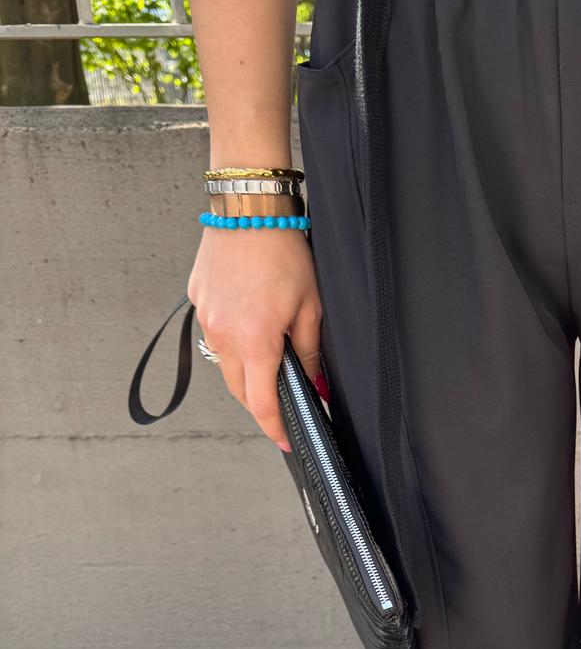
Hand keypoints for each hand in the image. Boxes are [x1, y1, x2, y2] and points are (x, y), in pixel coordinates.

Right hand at [187, 226, 321, 449]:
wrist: (249, 208)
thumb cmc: (283, 252)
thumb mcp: (309, 308)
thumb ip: (308, 353)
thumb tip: (315, 387)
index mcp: (254, 341)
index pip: (261, 402)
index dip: (274, 427)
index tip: (286, 440)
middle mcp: (222, 334)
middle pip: (238, 389)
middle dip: (259, 403)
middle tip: (282, 406)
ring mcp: (206, 318)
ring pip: (223, 364)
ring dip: (244, 372)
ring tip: (268, 363)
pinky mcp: (197, 300)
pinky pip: (214, 335)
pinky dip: (232, 343)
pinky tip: (251, 328)